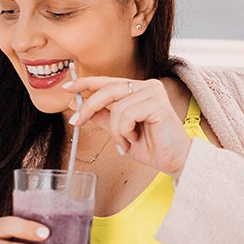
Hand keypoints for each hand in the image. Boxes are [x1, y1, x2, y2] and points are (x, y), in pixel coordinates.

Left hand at [64, 76, 191, 175]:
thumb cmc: (153, 147)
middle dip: (88, 106)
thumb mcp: (120, 132)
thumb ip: (104, 117)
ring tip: (125, 142)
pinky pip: (126, 115)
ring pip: (116, 107)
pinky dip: (125, 131)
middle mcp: (147, 86)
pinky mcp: (157, 103)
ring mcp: (153, 92)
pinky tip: (135, 139)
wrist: (176, 161)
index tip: (67, 89)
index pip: (108, 82)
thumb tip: (79, 106)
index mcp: (138, 90)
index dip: (86, 84)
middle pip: (108, 89)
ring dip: (115, 130)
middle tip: (76, 122)